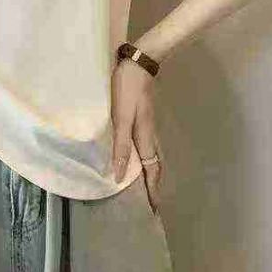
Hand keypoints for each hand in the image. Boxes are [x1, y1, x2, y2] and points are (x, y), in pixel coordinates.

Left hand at [111, 60, 163, 212]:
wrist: (138, 62)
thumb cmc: (127, 90)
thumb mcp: (121, 118)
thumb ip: (120, 145)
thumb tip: (117, 175)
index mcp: (145, 137)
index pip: (151, 170)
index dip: (152, 190)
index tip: (154, 209)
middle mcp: (149, 134)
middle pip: (153, 165)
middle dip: (153, 185)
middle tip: (149, 202)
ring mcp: (146, 125)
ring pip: (149, 154)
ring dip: (148, 171)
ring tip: (142, 185)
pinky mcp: (141, 117)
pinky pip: (144, 143)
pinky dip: (142, 156)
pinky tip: (132, 155)